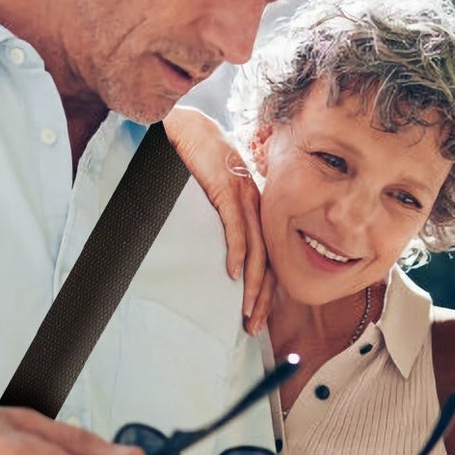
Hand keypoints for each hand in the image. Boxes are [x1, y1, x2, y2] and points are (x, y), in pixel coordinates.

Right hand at [164, 106, 275, 332]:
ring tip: (245, 310)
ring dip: (252, 283)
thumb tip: (217, 257)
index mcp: (254, 211)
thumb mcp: (213, 197)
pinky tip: (233, 273)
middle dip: (262, 297)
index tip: (257, 316)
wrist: (187, 128)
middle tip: (253, 326)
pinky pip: (234, 224)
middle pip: (267, 259)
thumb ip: (220, 222)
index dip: (265, 290)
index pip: (267, 257)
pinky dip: (236, 250)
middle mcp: (255, 206)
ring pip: (255, 248)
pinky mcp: (226, 187)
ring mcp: (242, 196)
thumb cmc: (196, 162)